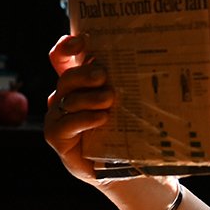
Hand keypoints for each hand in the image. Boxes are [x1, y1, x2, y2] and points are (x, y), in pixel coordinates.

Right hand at [44, 34, 117, 187]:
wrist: (126, 168)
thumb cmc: (128, 131)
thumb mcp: (130, 103)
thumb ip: (130, 84)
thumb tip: (152, 60)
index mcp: (80, 83)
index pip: (64, 57)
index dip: (68, 46)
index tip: (82, 42)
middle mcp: (66, 96)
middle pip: (67, 76)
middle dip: (84, 73)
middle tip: (103, 75)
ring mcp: (59, 116)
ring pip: (68, 99)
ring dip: (89, 98)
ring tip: (109, 100)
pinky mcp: (58, 137)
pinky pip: (65, 124)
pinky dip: (84, 119)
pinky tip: (101, 118)